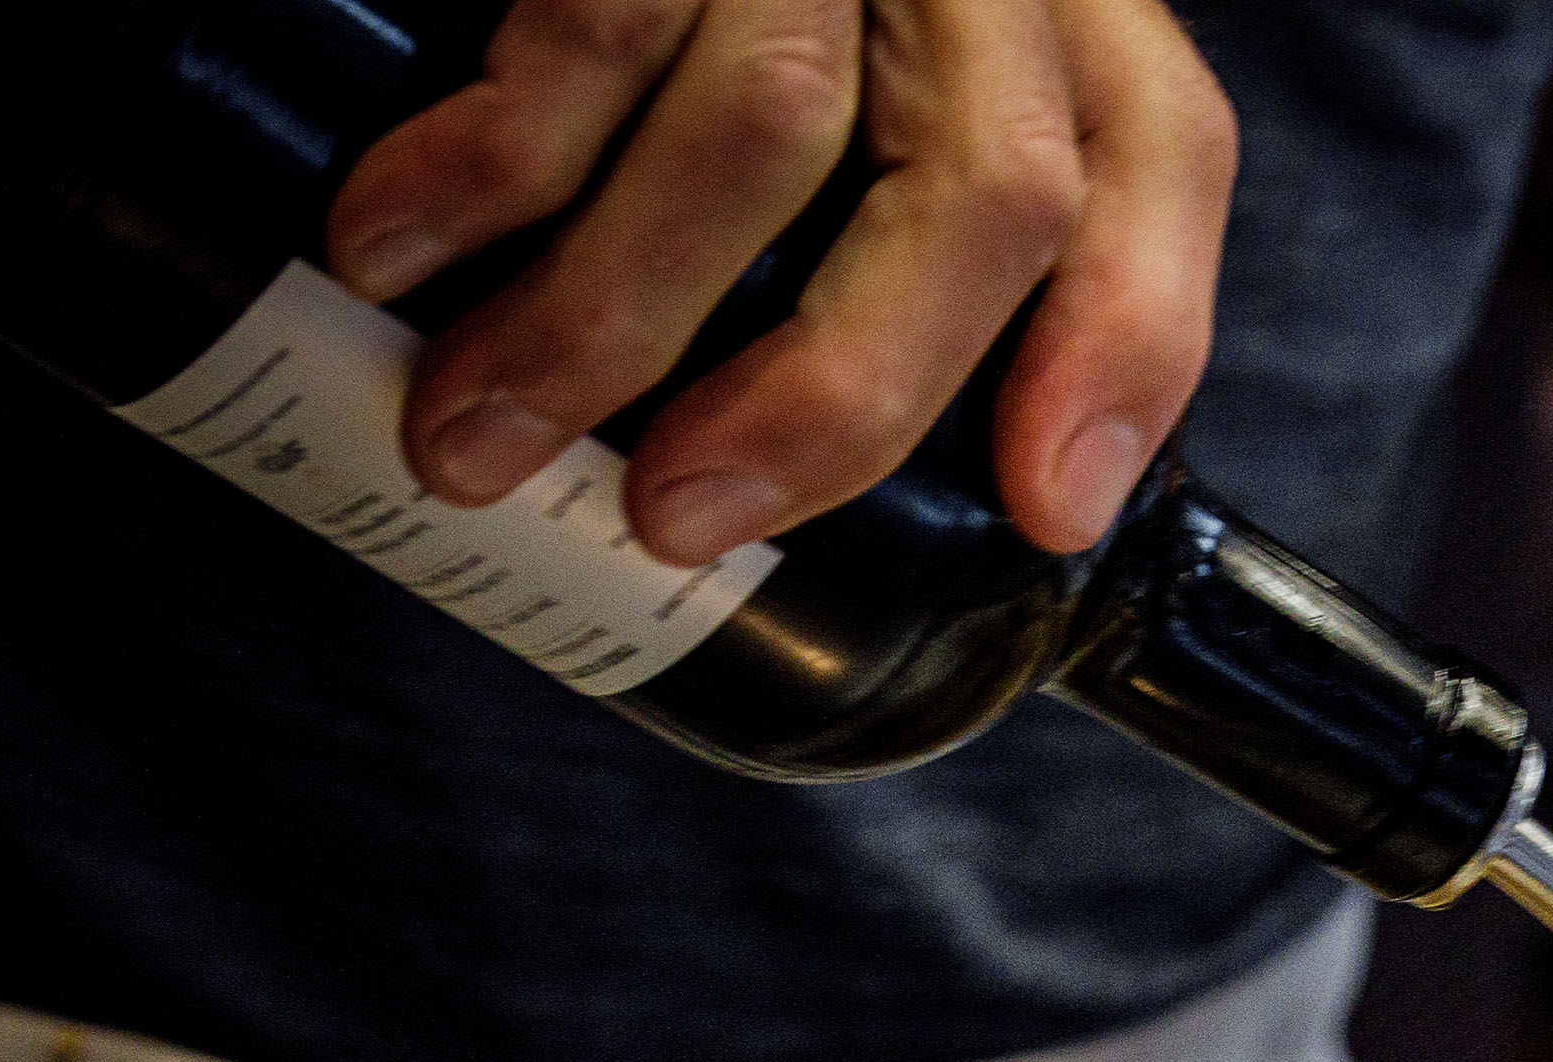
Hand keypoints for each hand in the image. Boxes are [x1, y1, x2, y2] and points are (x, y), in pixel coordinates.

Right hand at [320, 0, 1236, 565]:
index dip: (1125, 344)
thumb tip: (956, 485)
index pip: (1159, 152)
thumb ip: (918, 219)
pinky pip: (588, 22)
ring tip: (479, 438)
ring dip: (612, 318)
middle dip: (838, 393)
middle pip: (985, 184)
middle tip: (678, 518)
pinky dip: (486, 168)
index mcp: (1050, 2)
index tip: (1041, 512)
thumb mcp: (872, 70)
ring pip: (771, 126)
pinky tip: (393, 252)